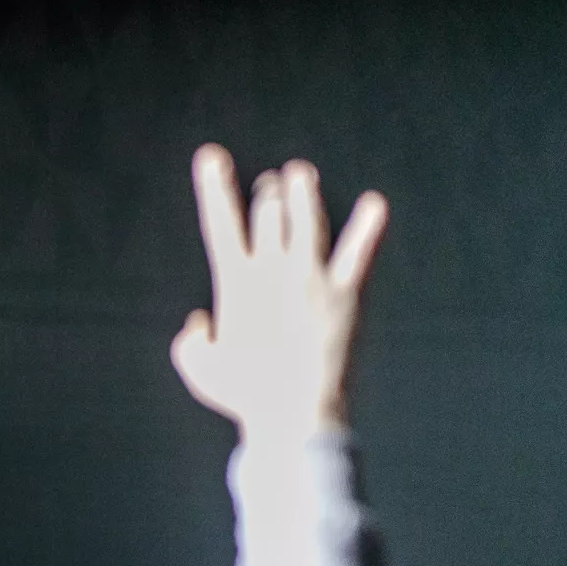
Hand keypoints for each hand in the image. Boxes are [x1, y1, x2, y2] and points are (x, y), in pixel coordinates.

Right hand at [170, 145, 387, 442]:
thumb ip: (190, 341)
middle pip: (270, 214)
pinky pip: (359, 252)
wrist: (294, 410)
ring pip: (308, 221)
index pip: (221, 221)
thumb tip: (198, 321)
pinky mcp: (346, 293)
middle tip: (270, 184)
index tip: (211, 155)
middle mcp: (274, 269)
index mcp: (236, 282)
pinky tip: (376, 204)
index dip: (214, 185)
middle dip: (268, 194)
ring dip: (303, 194)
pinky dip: (368, 227)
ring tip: (300, 174)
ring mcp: (312, 277)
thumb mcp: (198, 369)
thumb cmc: (242, 395)